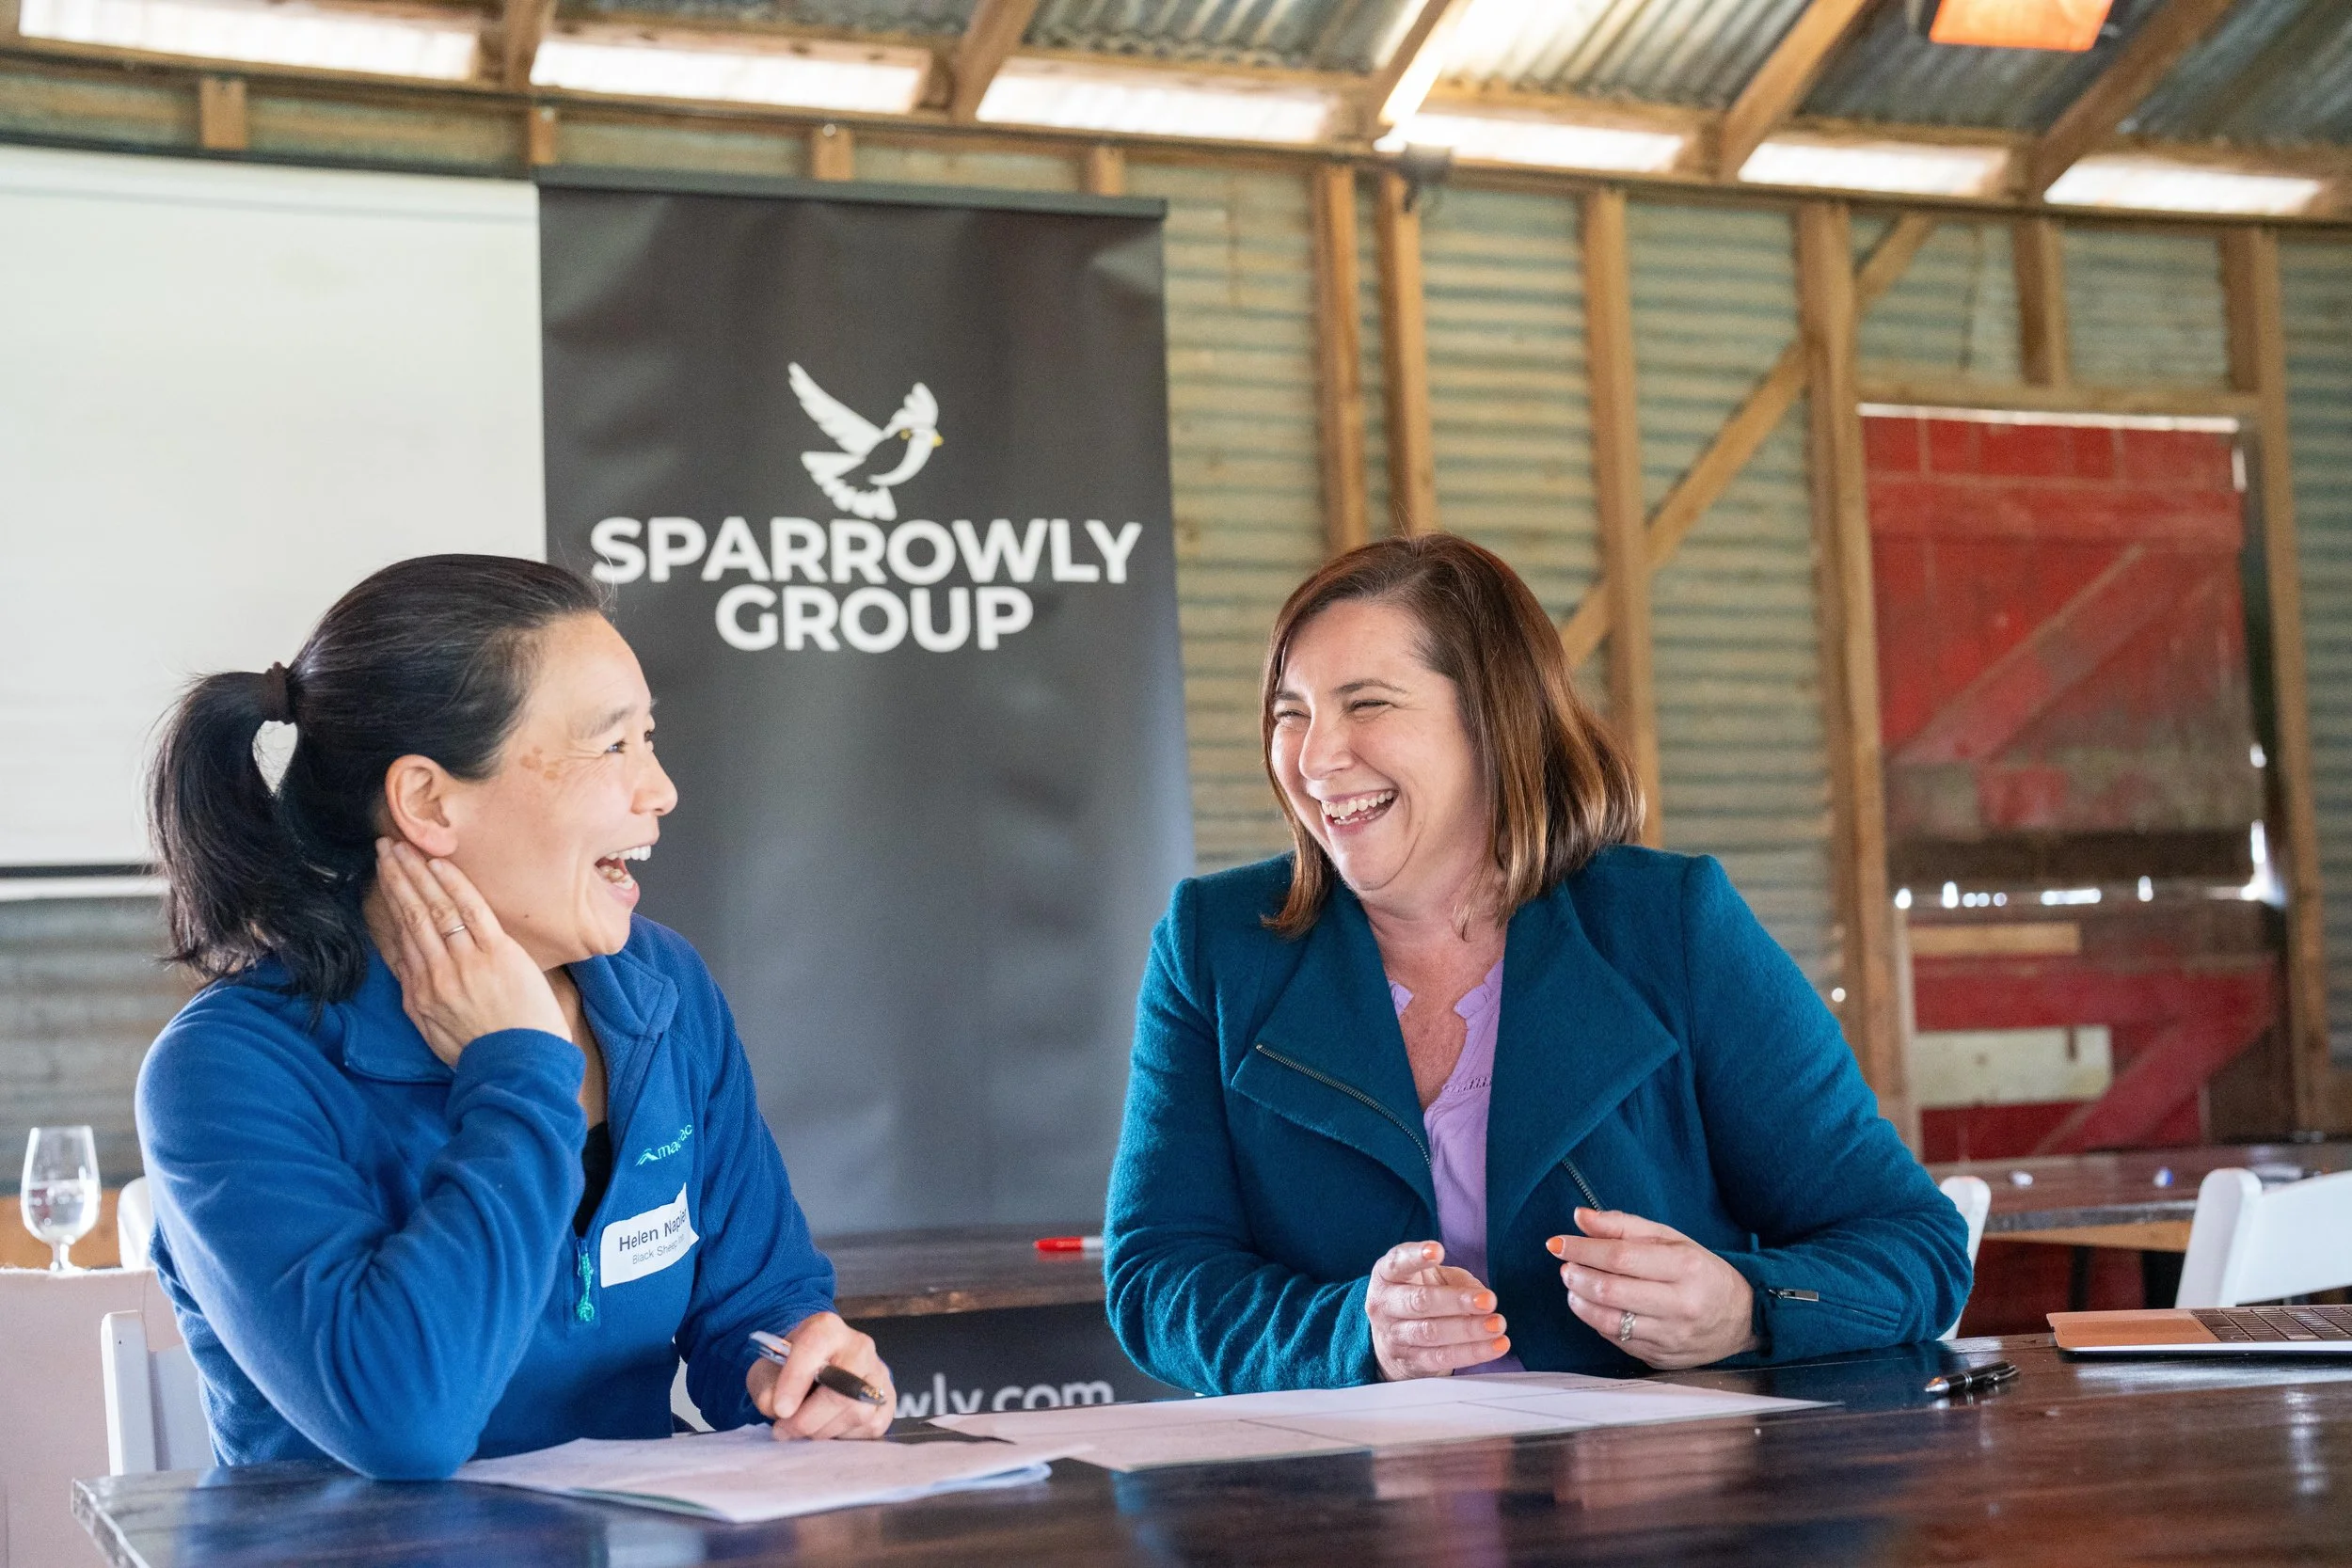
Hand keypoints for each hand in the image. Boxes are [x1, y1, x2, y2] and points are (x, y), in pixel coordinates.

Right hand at [372, 839, 566, 1064]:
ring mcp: (466, 961)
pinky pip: (471, 910)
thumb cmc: (480, 1051)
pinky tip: (439, 864)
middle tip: (384, 848)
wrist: (518, 1067)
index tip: (382, 877)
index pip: (400, 936)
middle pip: (411, 915)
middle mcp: (436, 973)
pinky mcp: (497, 954)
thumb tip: (403, 962)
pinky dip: (454, 885)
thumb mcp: (432, 1031)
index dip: (389, 903)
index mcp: (419, 992)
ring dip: (417, 873)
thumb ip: (415, 994)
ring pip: (435, 908)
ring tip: (403, 847)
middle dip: (396, 878)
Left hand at [748, 1311, 893, 1439]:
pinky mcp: (888, 1400)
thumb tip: (776, 1407)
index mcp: (826, 1329)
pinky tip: (828, 1426)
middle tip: (785, 1430)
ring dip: (823, 1431)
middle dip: (808, 1419)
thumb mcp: (768, 1369)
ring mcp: (878, 1373)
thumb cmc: (792, 1368)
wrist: (819, 1369)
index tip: (779, 1410)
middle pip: (841, 1390)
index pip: (814, 1349)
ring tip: (804, 1429)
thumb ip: (766, 1386)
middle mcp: (859, 1346)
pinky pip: (869, 1427)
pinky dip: (843, 1435)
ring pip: (856, 1412)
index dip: (795, 1382)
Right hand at [1365, 1241, 1509, 1380]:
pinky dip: (1472, 1353)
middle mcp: (1385, 1305)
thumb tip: (1481, 1296)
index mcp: (1387, 1275)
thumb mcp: (1433, 1278)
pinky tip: (1495, 1346)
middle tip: (1488, 1300)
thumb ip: (1456, 1281)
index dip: (1416, 1256)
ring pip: (1431, 1333)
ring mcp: (1394, 1336)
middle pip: (1419, 1302)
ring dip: (1469, 1330)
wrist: (1392, 1339)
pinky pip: (1442, 1358)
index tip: (1438, 1251)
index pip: (1397, 1263)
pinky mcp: (1409, 1361)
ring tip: (1497, 1325)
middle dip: (1456, 1301)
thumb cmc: (1418, 1295)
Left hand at [1548, 1208, 1757, 1369]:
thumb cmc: (1700, 1271)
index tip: (1558, 1243)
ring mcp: (1672, 1336)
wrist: (1741, 1317)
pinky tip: (1593, 1307)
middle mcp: (1680, 1304)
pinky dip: (1597, 1322)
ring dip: (1580, 1302)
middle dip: (1577, 1277)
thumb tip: (1579, 1217)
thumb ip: (1623, 1225)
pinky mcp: (1662, 1358)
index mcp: (1685, 1267)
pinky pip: (1618, 1340)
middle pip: (1611, 1291)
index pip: (1620, 1257)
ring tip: (1574, 1287)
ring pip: (1609, 1321)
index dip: (1583, 1250)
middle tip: (1565, 1267)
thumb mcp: (1671, 1238)